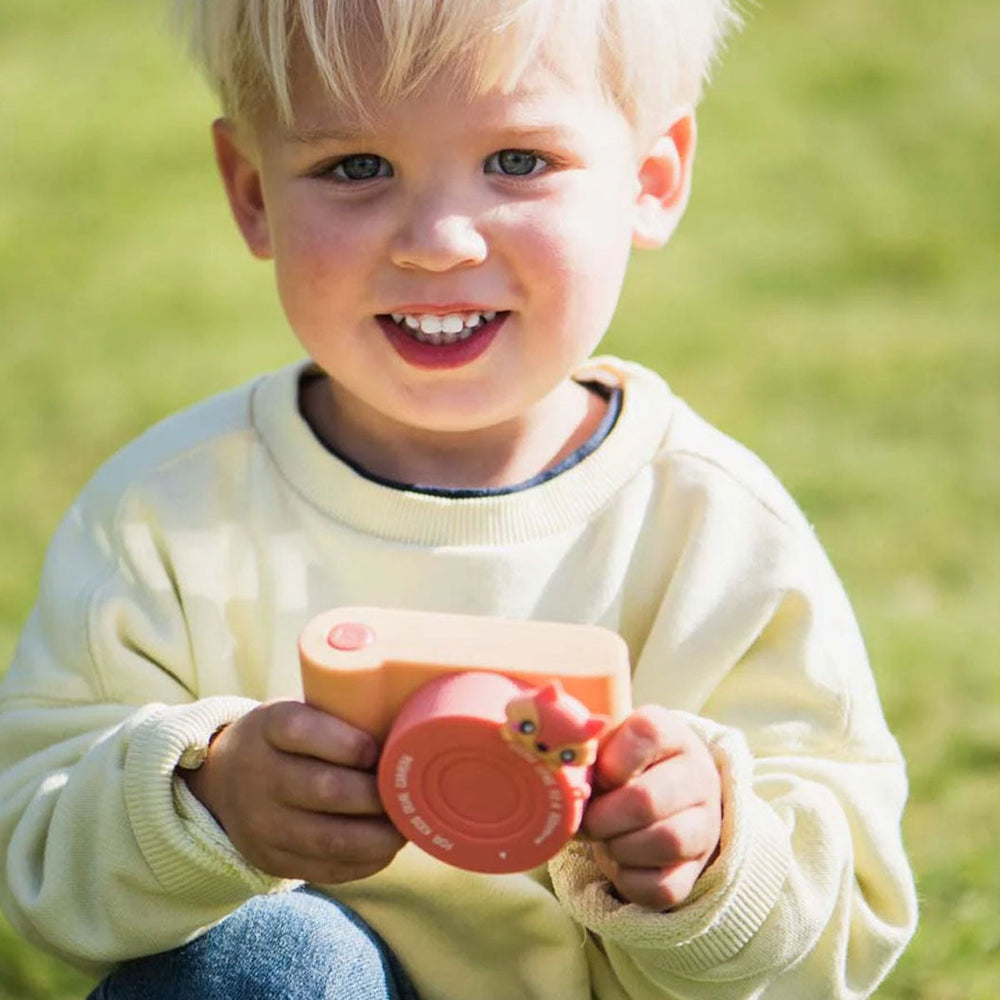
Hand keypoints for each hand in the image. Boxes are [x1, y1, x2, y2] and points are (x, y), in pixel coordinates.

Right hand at [181, 700, 405, 883]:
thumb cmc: (287, 738)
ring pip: (329, 839)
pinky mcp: (271, 859)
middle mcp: (259, 775)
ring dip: (378, 837)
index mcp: (269, 726)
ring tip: (407, 826)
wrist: (223, 778)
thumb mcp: (299, 709)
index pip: (302, 730)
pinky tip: (385, 848)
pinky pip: (324, 869)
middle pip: (324, 789)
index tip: (379, 749)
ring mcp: (261, 822)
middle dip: (376, 795)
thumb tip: (414, 722)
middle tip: (409, 792)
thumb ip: (342, 713)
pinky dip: (364, 862)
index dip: (347, 743)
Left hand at [581, 706, 721, 910]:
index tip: (596, 777)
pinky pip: (663, 887)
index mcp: (672, 734)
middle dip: (603, 817)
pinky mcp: (696, 869)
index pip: (646, 735)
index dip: (609, 763)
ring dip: (618, 848)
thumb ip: (588, 747)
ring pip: (664, 843)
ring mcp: (704, 825)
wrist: (667, 795)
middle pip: (646, 800)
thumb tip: (560, 772)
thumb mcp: (610, 742)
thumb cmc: (624, 764)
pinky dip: (629, 880)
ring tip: (605, 838)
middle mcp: (698, 776)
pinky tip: (620, 862)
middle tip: (588, 820)